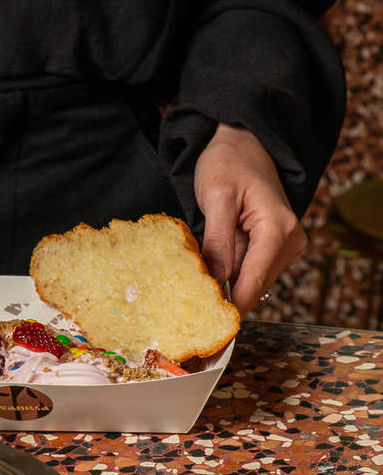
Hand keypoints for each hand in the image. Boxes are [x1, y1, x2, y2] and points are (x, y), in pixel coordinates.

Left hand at [194, 123, 306, 316]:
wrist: (241, 144)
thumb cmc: (228, 163)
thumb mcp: (217, 197)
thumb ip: (219, 239)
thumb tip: (218, 278)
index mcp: (278, 229)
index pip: (254, 280)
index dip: (232, 308)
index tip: (211, 331)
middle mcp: (288, 241)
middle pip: (253, 285)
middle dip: (223, 300)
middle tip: (187, 317)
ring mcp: (282, 246)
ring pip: (249, 280)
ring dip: (222, 287)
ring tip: (187, 295)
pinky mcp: (270, 247)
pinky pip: (247, 269)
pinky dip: (226, 274)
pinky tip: (202, 277)